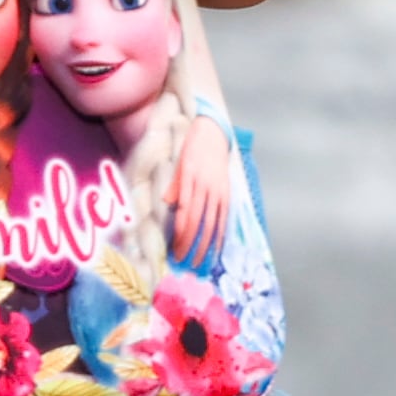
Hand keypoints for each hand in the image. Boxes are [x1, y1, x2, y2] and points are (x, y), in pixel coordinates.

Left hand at [164, 111, 237, 266]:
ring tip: (198, 262)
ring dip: (205, 245)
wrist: (214, 133)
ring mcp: (219, 191)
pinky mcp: (227, 193)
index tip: (174, 250)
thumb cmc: (191, 148)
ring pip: (212, 223)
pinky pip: (224, 218)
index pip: (185, 213)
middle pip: (198, 222)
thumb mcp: (177, 163)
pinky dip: (220, 235)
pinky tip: (215, 249)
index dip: (180, 233)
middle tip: (183, 262)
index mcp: (190, 179)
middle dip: (190, 245)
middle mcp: (206, 186)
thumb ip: (174, 184)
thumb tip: (167, 203)